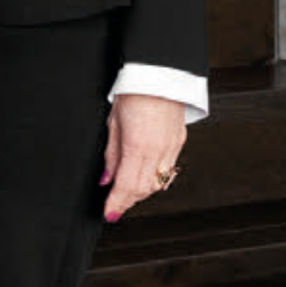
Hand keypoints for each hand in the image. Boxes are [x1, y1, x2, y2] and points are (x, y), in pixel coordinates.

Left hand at [102, 91, 187, 223]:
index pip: (125, 185)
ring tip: (128, 196)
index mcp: (137, 146)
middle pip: (142, 189)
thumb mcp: (113, 123)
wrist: (159, 73)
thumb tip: (106, 179)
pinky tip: (146, 181)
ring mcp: (171, 147)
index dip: (116, 203)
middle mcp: (157, 150)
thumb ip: (111, 155)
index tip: (109, 213)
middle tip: (115, 208)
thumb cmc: (134, 91)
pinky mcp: (179, 142)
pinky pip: (168, 170)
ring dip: (141, 193)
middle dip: (127, 202)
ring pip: (157, 183)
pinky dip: (156, 180)